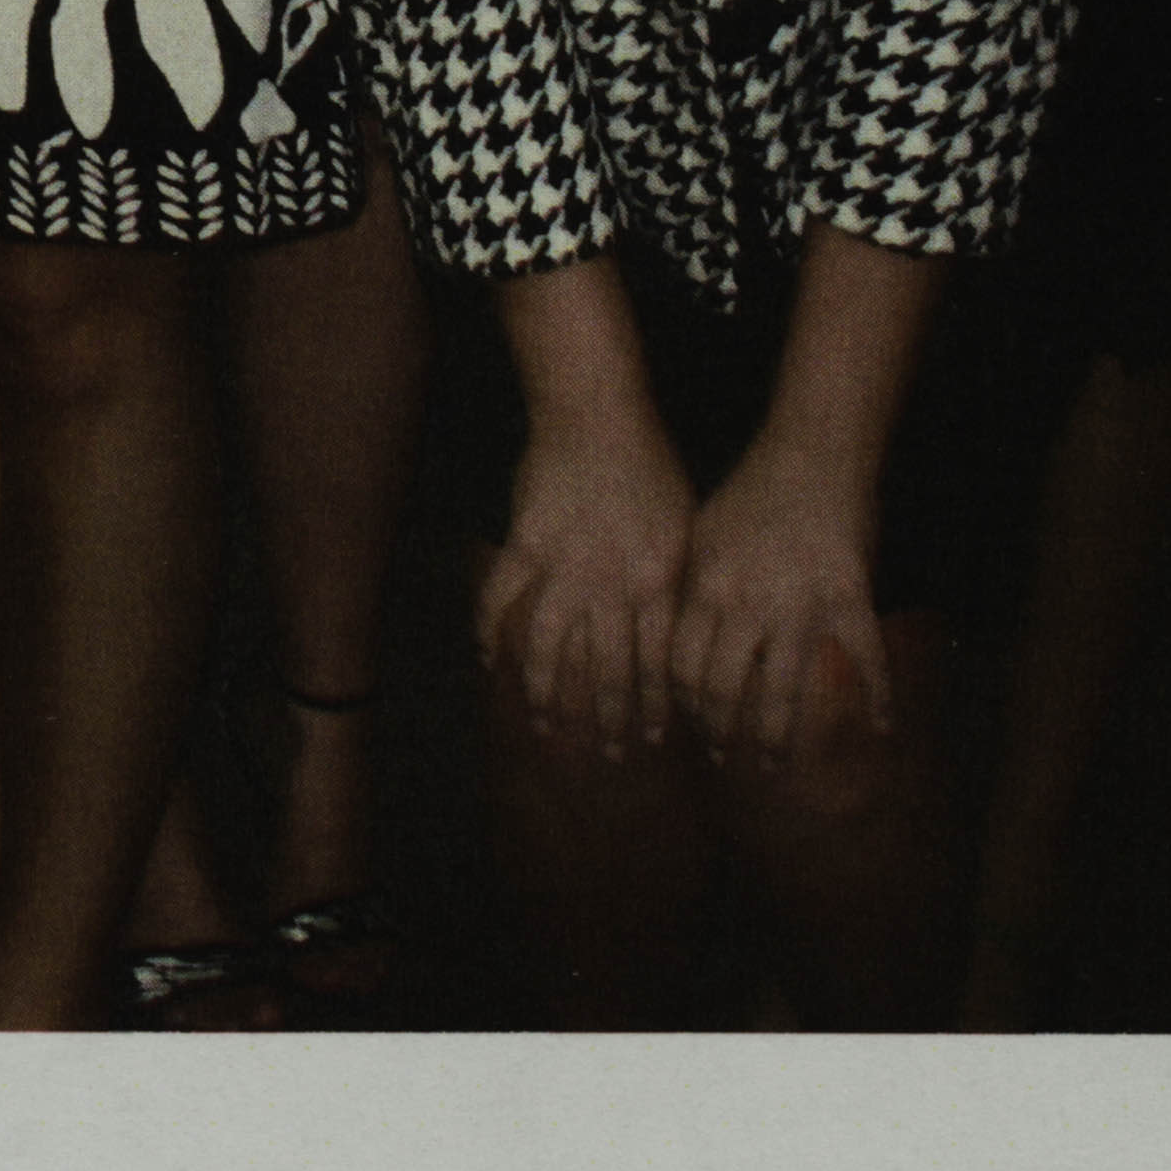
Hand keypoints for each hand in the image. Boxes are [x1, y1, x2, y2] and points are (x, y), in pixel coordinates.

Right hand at [477, 414, 692, 757]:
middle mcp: (610, 585)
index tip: (650, 736)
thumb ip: (677, 583)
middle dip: (606, 717)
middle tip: (604, 753)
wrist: (597, 417)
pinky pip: (502, 596)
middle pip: (606, 667)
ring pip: (551, 646)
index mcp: (655, 583)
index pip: (656, 661)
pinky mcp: (525, 545)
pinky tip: (486, 659)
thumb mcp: (684, 528)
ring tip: (543, 725)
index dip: (653, 703)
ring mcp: (563, 567)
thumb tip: (683, 633)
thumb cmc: (651, 466)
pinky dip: (490, 629)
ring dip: (546, 691)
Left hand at [671, 439, 894, 761]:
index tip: (684, 726)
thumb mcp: (702, 538)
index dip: (682, 704)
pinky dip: (878, 698)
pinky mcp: (850, 600)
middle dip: (721, 732)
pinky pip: (866, 660)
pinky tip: (879, 730)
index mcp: (706, 589)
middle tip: (724, 757)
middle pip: (726, 689)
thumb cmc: (751, 493)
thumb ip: (690, 591)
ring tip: (774, 766)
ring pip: (785, 691)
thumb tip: (667, 640)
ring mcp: (802, 607)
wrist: (811, 456)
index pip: (683, 666)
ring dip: (778, 736)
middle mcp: (749, 605)